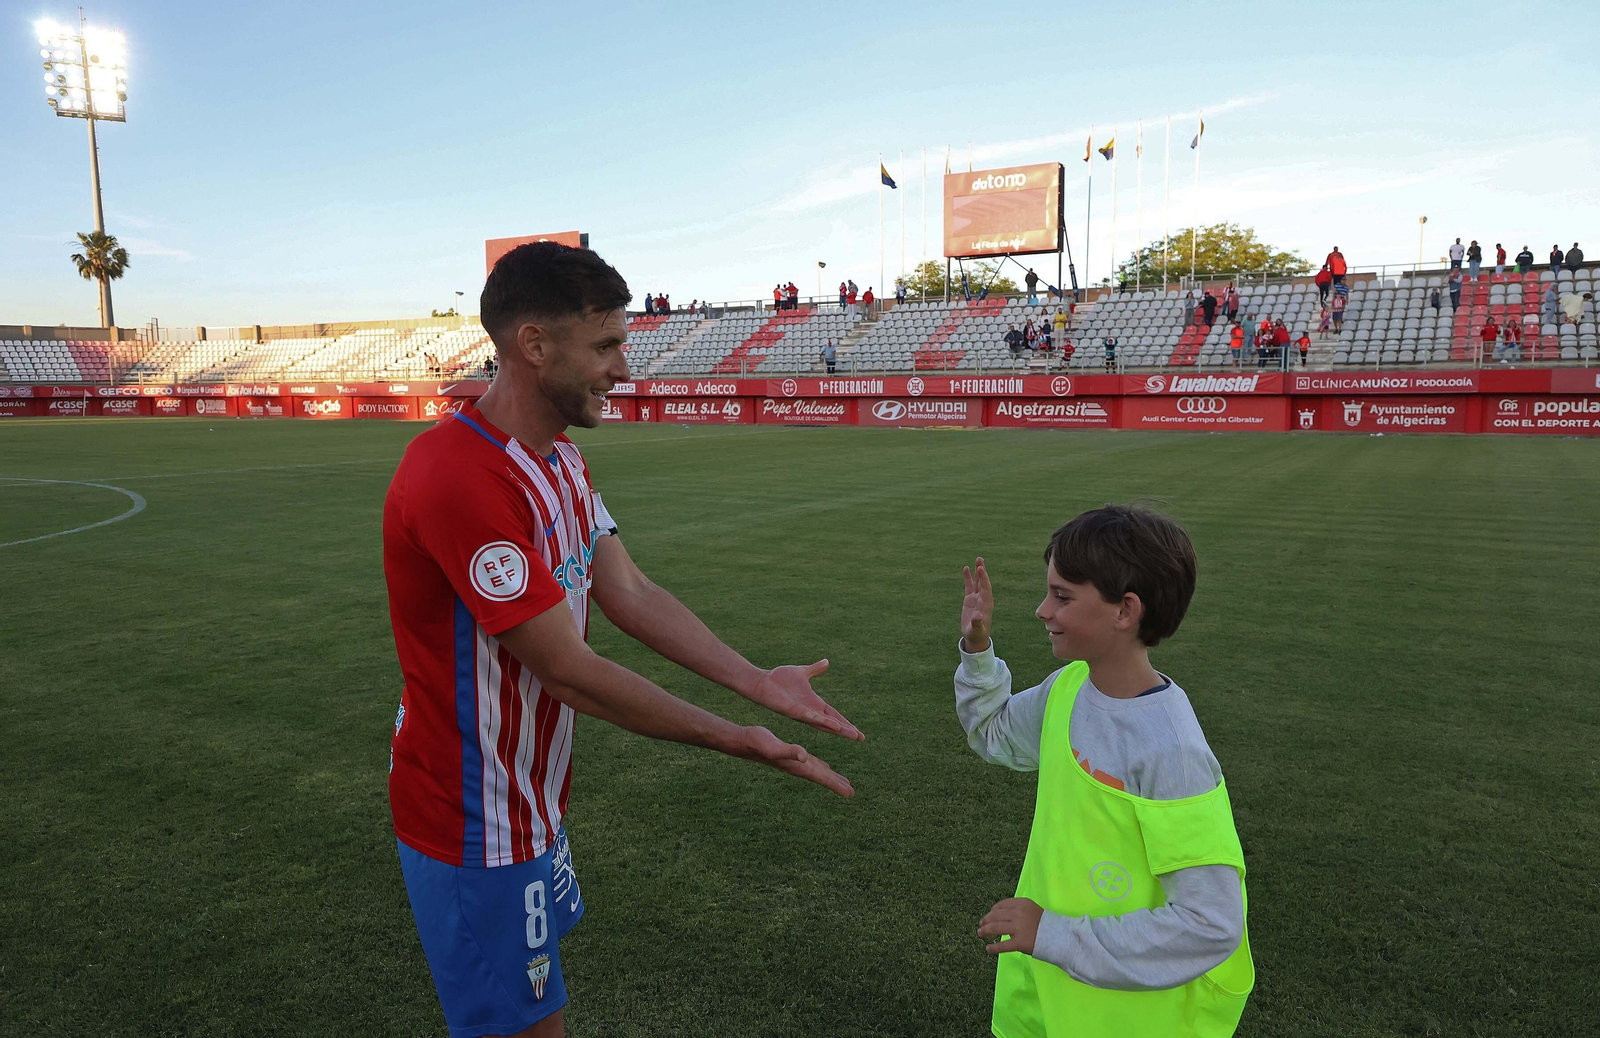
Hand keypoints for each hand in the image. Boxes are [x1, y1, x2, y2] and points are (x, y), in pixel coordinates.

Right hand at [733, 725, 853, 797]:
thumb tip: (803, 755)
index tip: (850, 794)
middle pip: (822, 778)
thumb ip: (789, 751)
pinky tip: (824, 767)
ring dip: (830, 777)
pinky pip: (811, 763)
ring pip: (818, 771)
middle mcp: (798, 767)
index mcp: (798, 766)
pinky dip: (821, 767)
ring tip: (842, 782)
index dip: (836, 785)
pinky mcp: (792, 755)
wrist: (744, 742)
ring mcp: (795, 762)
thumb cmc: (758, 743)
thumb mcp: (775, 746)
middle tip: (851, 792)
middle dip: (836, 784)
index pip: (821, 778)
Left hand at [748, 660, 863, 741]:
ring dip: (837, 728)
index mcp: (814, 703)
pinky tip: (832, 725)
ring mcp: (802, 713)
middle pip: (832, 723)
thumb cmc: (779, 679)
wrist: (762, 681)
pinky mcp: (793, 711)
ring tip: (851, 734)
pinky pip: (810, 717)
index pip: (834, 715)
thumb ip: (815, 670)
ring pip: (823, 723)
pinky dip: (821, 720)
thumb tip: (827, 662)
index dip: (846, 723)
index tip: (858, 732)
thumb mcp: (803, 672)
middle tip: (860, 738)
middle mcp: (810, 711)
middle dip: (846, 730)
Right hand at [961, 557, 993, 652]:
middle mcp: (983, 599)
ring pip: (977, 582)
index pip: (986, 588)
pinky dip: (968, 578)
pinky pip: (969, 586)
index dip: (984, 578)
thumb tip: (978, 616)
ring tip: (978, 559)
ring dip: (977, 571)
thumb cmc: (977, 634)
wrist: (975, 637)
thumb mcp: (977, 629)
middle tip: (980, 559)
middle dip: (982, 571)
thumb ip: (977, 622)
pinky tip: (966, 568)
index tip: (980, 569)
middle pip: (983, 582)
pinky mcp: (969, 599)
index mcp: (986, 604)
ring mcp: (976, 598)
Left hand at [978, 897, 1043, 954]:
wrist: (1059, 937)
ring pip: (995, 928)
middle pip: (995, 916)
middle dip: (985, 921)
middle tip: (981, 925)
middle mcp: (1019, 914)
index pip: (1001, 905)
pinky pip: (1002, 945)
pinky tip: (988, 948)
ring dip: (985, 931)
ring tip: (980, 934)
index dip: (992, 911)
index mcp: (1022, 903)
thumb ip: (1017, 911)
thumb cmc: (1045, 924)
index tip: (988, 916)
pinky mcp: (1020, 942)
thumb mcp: (1031, 910)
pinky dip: (993, 947)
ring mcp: (1019, 928)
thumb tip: (999, 915)